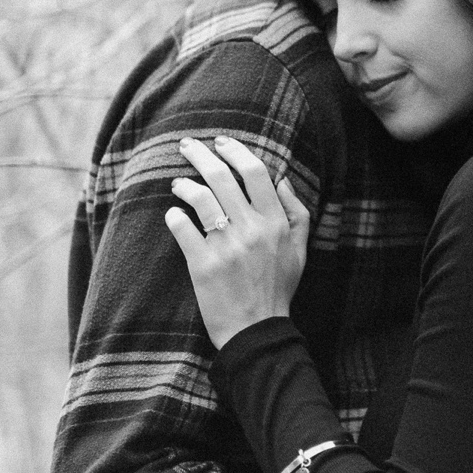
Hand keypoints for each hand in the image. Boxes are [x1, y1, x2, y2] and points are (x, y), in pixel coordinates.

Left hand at [165, 136, 310, 348]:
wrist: (256, 329)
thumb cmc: (278, 288)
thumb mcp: (299, 249)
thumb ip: (296, 211)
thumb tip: (282, 179)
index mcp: (276, 222)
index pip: (255, 172)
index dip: (236, 151)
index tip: (222, 142)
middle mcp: (251, 228)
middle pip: (222, 178)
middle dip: (201, 156)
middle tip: (187, 145)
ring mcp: (226, 245)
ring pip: (200, 198)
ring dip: (185, 184)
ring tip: (177, 183)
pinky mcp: (202, 264)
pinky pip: (183, 228)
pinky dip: (174, 216)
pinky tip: (173, 213)